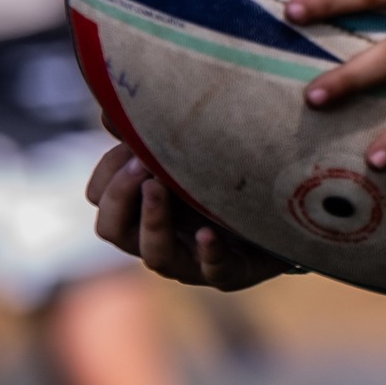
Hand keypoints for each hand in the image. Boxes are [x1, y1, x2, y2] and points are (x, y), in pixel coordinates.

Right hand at [86, 142, 289, 291]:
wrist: (285, 209)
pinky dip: (209, 252)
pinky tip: (208, 232)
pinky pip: (215, 271)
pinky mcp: (231, 270)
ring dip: (152, 222)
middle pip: (112, 229)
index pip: (100, 199)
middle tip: (142, 165)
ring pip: (155, 255)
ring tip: (159, 188)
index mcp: (143, 208)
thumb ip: (151, 135)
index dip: (107, 176)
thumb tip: (110, 114)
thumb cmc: (226, 176)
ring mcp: (193, 259)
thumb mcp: (188, 152)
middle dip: (120, 195)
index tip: (129, 148)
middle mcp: (160, 237)